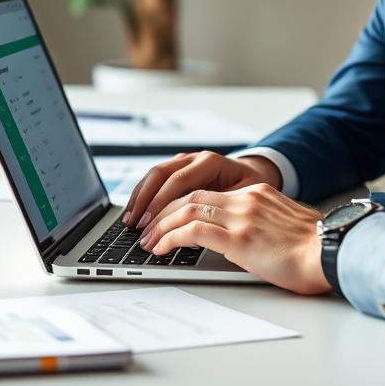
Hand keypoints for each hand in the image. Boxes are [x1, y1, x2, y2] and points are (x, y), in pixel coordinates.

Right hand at [122, 151, 280, 228]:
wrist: (255, 173)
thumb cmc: (251, 189)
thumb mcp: (245, 196)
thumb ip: (224, 206)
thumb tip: (200, 227)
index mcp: (211, 162)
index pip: (179, 180)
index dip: (162, 202)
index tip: (151, 223)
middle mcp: (195, 158)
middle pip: (161, 174)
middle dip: (145, 201)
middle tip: (135, 225)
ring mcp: (185, 161)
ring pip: (154, 174)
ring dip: (140, 197)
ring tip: (129, 221)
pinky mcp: (178, 169)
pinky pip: (156, 179)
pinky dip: (143, 194)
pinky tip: (135, 211)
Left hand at [139, 183, 331, 295]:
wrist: (333, 251)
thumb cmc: (317, 249)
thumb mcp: (287, 226)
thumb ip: (264, 224)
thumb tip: (250, 239)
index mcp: (258, 194)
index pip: (208, 194)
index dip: (181, 206)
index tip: (167, 220)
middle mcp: (247, 199)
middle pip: (191, 196)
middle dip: (163, 213)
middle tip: (148, 230)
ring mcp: (242, 216)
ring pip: (186, 210)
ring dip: (161, 226)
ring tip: (148, 242)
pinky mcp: (239, 237)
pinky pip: (193, 231)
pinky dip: (170, 237)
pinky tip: (162, 248)